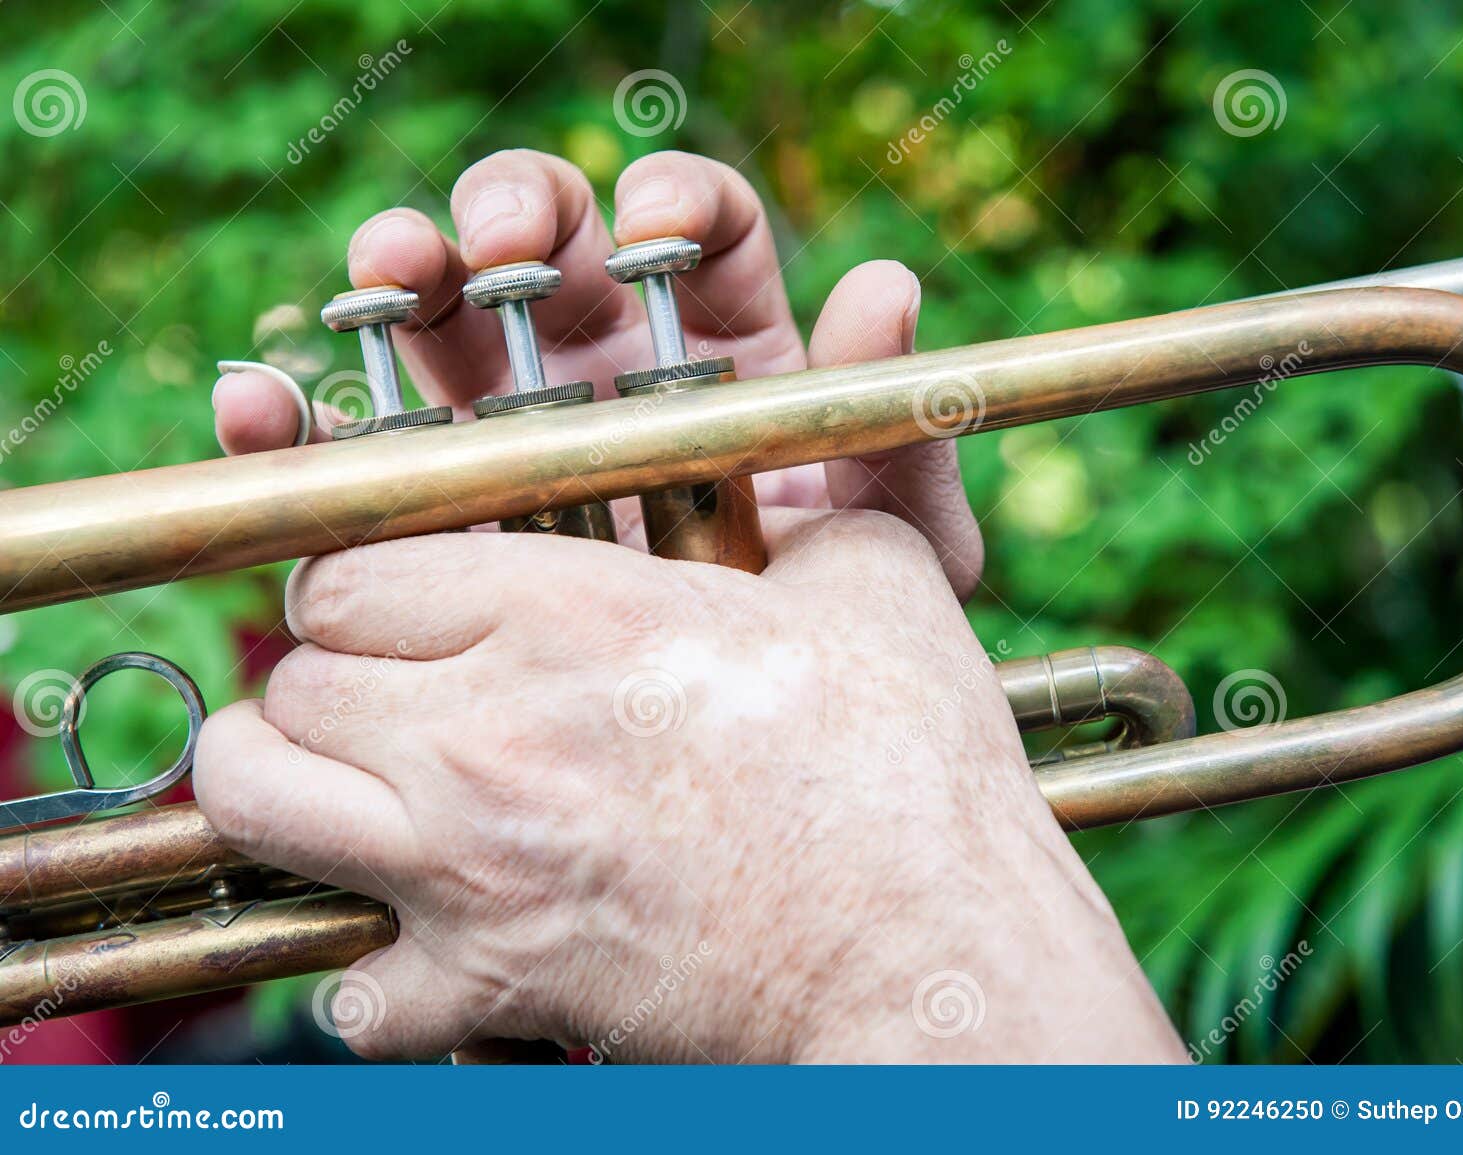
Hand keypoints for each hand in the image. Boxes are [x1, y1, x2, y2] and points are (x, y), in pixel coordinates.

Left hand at [193, 510, 1181, 1062]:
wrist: (933, 947)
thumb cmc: (914, 764)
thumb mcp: (875, 584)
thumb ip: (814, 497)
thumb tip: (833, 432)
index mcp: (565, 607)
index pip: (347, 569)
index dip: (369, 586)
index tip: (412, 611)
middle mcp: (485, 726)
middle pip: (292, 679)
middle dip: (328, 685)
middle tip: (393, 702)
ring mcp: (470, 863)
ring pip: (255, 803)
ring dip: (293, 792)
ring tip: (359, 796)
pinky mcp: (488, 988)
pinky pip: (346, 989)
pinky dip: (376, 971)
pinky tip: (440, 944)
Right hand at [210, 149, 981, 596]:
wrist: (747, 778)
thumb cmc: (831, 653)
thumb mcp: (880, 557)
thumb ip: (896, 441)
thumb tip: (887, 286)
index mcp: (722, 358)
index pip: (694, 238)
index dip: (671, 207)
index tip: (655, 231)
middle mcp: (611, 376)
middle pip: (548, 251)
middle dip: (515, 216)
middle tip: (499, 243)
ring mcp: (512, 433)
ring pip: (441, 321)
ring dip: (400, 276)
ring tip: (383, 278)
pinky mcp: (431, 512)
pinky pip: (355, 448)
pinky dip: (304, 420)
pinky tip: (269, 406)